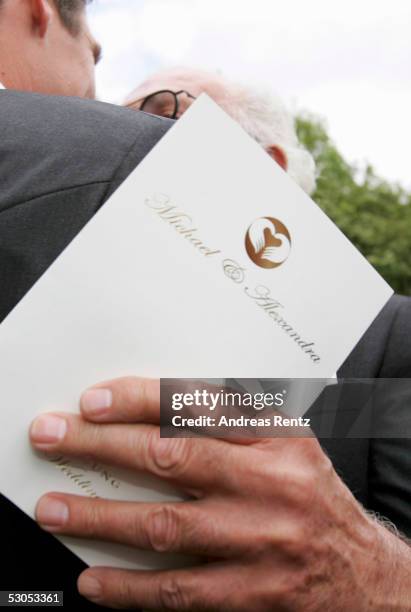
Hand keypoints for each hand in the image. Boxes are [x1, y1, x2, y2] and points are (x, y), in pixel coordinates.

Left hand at [29, 377, 410, 610]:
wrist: (361, 570)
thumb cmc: (313, 497)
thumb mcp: (288, 444)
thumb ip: (235, 420)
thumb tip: (157, 404)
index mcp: (278, 437)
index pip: (200, 407)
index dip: (141, 400)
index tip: (95, 401)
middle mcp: (269, 484)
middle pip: (172, 457)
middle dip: (103, 445)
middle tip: (54, 436)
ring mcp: (260, 541)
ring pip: (166, 525)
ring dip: (102, 516)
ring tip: (55, 508)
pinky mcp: (253, 593)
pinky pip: (180, 591)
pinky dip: (130, 588)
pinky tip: (94, 579)